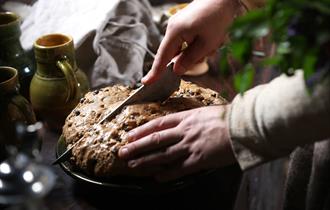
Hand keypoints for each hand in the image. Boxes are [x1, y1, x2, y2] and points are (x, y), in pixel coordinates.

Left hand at [118, 105, 235, 181]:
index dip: (141, 130)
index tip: (129, 135)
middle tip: (122, 152)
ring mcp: (190, 146)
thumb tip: (182, 123)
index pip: (158, 124)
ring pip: (162, 155)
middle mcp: (184, 131)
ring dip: (145, 161)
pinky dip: (167, 173)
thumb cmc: (228, 117)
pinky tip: (156, 177)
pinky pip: (179, 168)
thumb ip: (192, 119)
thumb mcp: (206, 112)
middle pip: (154, 140)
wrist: (243, 125)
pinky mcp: (199, 159)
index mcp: (186, 118)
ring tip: (132, 165)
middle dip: (136, 147)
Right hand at [142, 0, 238, 83]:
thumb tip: (176, 71)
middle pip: (174, 54)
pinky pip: (188, 41)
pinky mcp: (185, 23)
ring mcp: (178, 25)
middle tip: (206, 52)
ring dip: (198, 51)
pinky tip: (211, 38)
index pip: (162, 57)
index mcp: (174, 33)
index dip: (155, 72)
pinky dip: (199, 44)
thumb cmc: (217, 18)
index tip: (146, 82)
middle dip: (190, 58)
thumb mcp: (205, 44)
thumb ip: (189, 60)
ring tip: (213, 42)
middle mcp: (172, 28)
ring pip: (183, 48)